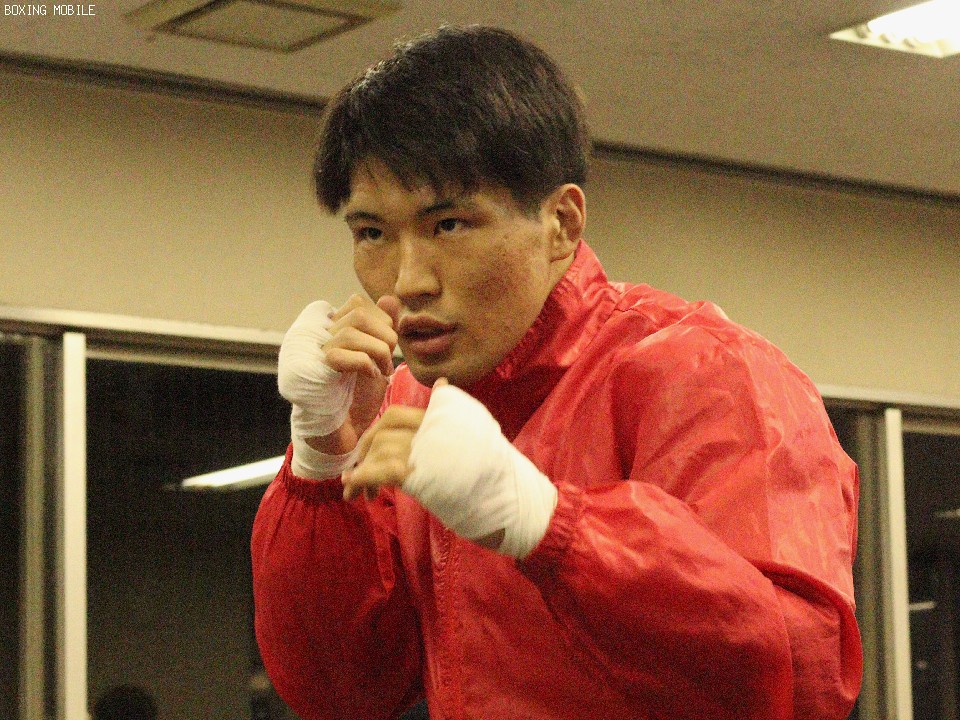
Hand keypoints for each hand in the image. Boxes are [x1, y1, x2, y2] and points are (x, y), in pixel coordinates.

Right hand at [316, 294, 399, 451]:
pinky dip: (364, 364)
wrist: (345, 432)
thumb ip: (385, 328)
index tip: (388, 345)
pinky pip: (340, 356)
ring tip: (381, 370)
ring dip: (377, 351)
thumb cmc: (359, 396)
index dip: (381, 320)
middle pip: (356, 313)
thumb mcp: (380, 357)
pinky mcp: (314, 374)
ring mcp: (314, 354)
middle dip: (383, 334)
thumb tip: (388, 298)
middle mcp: (320, 337)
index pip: (357, 303)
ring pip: (349, 332)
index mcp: (335, 330)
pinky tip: (370, 376)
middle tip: (388, 359)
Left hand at [344, 379, 555, 556]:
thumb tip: (440, 384)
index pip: (399, 413)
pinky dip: (361, 478)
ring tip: (354, 492)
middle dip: (367, 447)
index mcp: (445, 418)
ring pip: (380, 446)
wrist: (513, 502)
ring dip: (361, 468)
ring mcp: (427, 449)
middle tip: (359, 471)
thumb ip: (453, 415)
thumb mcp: (476, 435)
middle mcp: (434, 427)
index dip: (379, 431)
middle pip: (385, 425)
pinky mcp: (420, 474)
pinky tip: (353, 490)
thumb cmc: (496, 476)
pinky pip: (379, 469)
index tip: (371, 451)